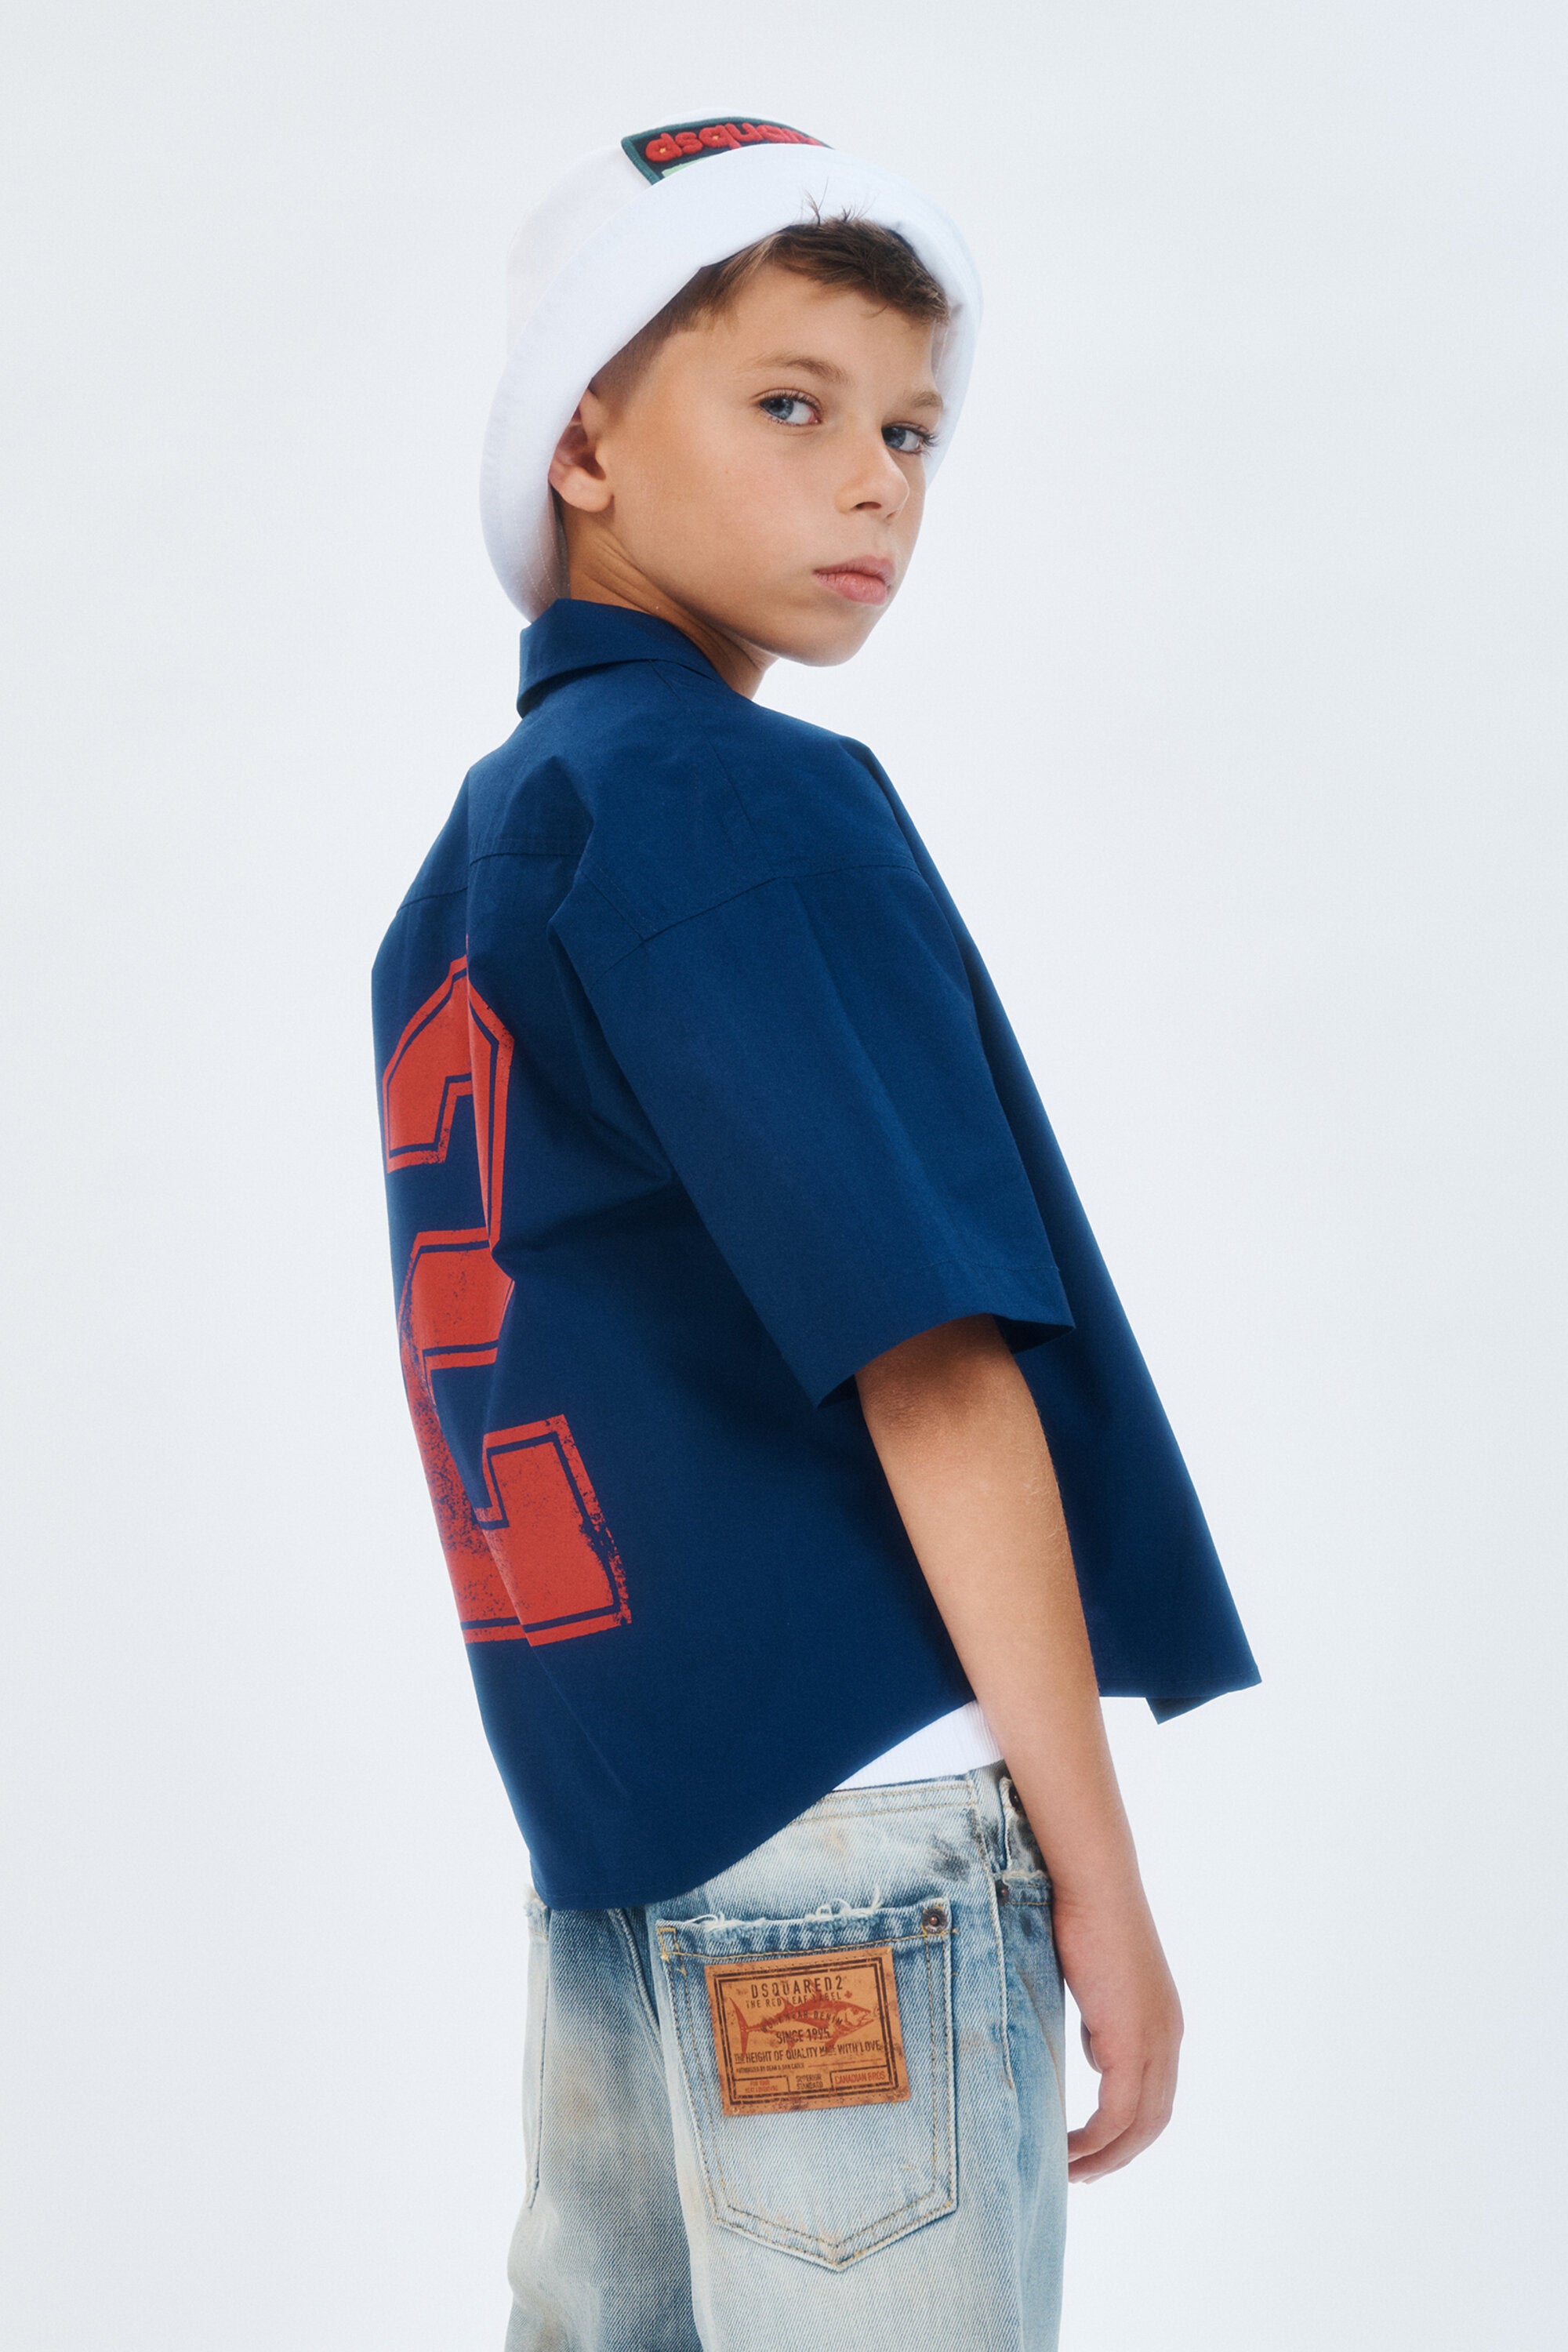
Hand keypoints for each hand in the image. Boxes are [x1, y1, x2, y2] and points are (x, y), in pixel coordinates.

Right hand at [1051, 1878, 1183, 2182]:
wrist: (1094, 1885)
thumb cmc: (1085, 1918)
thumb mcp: (1098, 1983)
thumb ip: (1102, 2019)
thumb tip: (1095, 2049)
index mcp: (1162, 2023)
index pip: (1155, 2095)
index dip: (1128, 2131)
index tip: (1095, 2148)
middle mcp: (1168, 2038)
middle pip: (1153, 2121)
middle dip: (1118, 2155)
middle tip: (1083, 2174)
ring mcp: (1155, 2042)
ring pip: (1140, 2126)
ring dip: (1106, 2156)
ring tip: (1070, 2171)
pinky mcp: (1132, 2043)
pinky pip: (1118, 2113)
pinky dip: (1096, 2140)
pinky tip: (1070, 2148)